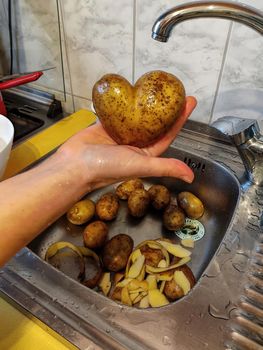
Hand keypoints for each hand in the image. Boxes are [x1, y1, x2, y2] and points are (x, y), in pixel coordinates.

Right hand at [59, 96, 196, 189]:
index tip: (189, 103)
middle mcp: (134, 144)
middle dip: (165, 108)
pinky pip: (118, 113)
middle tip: (175, 91)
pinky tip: (132, 91)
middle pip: (154, 123)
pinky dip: (124, 103)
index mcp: (145, 154)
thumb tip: (190, 177)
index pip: (167, 134)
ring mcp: (120, 134)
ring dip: (146, 104)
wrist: (75, 165)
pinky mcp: (106, 126)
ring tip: (156, 88)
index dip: (179, 120)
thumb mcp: (141, 165)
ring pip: (137, 117)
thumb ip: (165, 168)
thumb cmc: (107, 168)